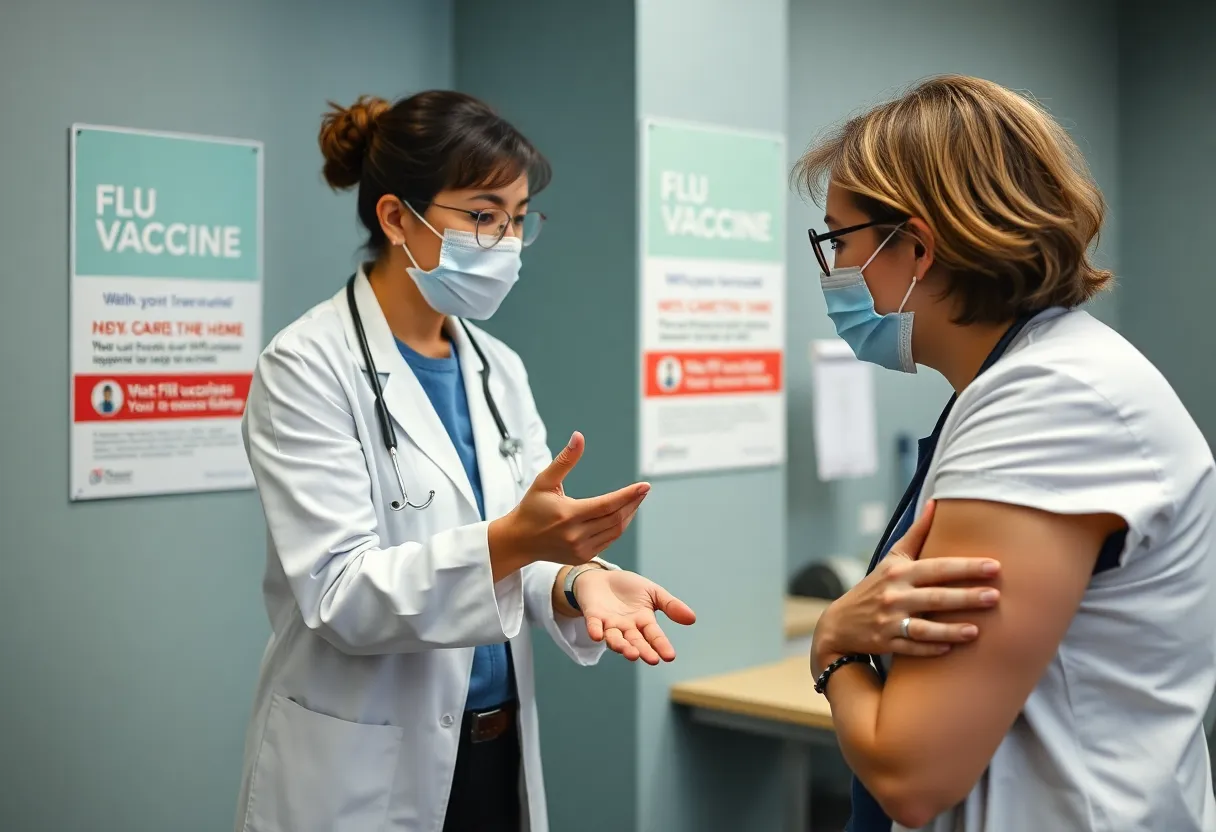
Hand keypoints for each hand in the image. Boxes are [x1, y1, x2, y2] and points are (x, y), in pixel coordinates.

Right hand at [488, 432, 648, 573]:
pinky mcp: (582, 557)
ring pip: (615, 531)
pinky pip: (608, 541)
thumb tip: (579, 437)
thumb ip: (564, 460)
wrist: (518, 541)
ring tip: (635, 501)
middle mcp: (576, 535)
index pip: (607, 504)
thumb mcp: (544, 481)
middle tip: (643, 491)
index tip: (644, 486)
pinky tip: (622, 515)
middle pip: (616, 518)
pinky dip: (618, 527)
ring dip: (628, 515)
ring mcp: (580, 549)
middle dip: (632, 503)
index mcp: (568, 515)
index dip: (628, 495)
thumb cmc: (531, 508)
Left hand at [574, 569, 695, 663]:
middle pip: (636, 642)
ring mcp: (609, 624)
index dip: (661, 646)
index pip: (654, 636)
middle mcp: (627, 628)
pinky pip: (594, 626)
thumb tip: (692, 619)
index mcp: (643, 622)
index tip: (669, 656)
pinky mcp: (593, 617)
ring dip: (621, 646)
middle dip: (643, 651)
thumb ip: (670, 605)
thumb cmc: (628, 588)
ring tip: (630, 653)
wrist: (601, 578)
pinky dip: (595, 630)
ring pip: (615, 639)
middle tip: (652, 660)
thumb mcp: (653, 593)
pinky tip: (597, 636)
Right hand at [810, 500, 1001, 676]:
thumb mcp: (892, 558)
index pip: (937, 568)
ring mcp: (889, 621)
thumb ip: (916, 533)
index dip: (966, 567)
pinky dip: (929, 649)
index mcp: (898, 572)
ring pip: (924, 627)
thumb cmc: (875, 586)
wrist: (841, 621)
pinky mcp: (885, 642)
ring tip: (977, 630)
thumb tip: (935, 503)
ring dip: (951, 629)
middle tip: (995, 596)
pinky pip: (911, 648)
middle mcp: (893, 595)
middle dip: (966, 597)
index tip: (994, 566)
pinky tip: (950, 650)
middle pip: (935, 597)